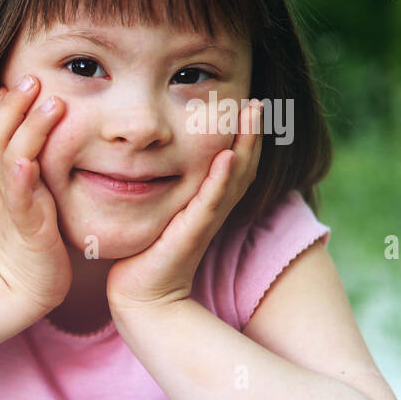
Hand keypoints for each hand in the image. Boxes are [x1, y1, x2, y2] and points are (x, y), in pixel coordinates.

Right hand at [0, 75, 71, 311]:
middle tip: (32, 78)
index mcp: (1, 173)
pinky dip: (21, 178)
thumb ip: (27, 158)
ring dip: (27, 129)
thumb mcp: (26, 190)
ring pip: (7, 159)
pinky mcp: (30, 228)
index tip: (8, 83)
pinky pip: (20, 199)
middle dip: (9, 105)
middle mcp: (2, 184)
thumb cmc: (34, 235)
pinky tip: (28, 162)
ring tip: (53, 103)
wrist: (27, 285)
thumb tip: (43, 119)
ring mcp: (14, 205)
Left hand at [107, 99, 263, 314]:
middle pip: (242, 165)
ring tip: (252, 114)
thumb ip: (162, 191)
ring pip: (233, 177)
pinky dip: (220, 179)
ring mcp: (205, 220)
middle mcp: (212, 209)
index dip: (242, 135)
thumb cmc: (146, 256)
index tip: (244, 104)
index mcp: (206, 202)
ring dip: (245, 145)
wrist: (142, 297)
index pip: (231, 163)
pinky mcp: (191, 234)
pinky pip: (210, 202)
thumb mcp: (158, 214)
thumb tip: (147, 160)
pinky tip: (226, 156)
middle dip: (251, 132)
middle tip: (258, 102)